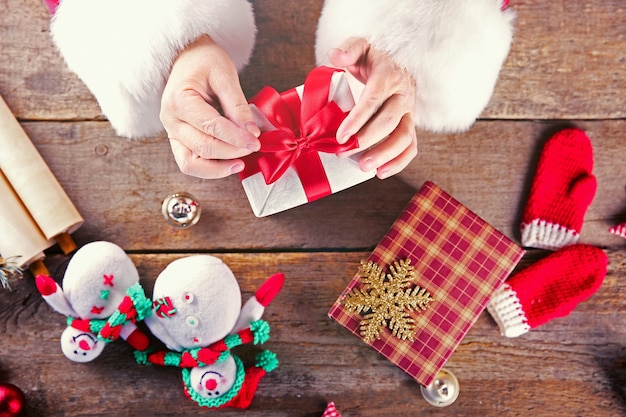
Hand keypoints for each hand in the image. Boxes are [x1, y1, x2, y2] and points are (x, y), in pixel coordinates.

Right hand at [160, 35, 260, 178]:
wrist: (188, 57)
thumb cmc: (204, 61)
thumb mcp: (224, 74)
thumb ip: (237, 104)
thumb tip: (251, 131)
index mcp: (179, 100)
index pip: (210, 126)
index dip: (235, 137)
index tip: (256, 140)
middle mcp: (170, 120)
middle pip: (202, 147)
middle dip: (232, 151)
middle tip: (254, 146)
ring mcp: (171, 132)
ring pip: (192, 163)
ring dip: (218, 168)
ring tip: (241, 163)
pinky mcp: (178, 140)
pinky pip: (191, 163)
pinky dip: (210, 168)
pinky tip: (230, 164)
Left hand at [328, 38, 417, 178]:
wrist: (394, 65)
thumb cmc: (371, 60)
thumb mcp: (359, 48)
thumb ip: (348, 49)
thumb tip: (335, 56)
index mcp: (388, 76)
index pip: (373, 100)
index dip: (357, 120)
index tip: (341, 137)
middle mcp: (403, 94)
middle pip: (389, 121)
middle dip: (367, 140)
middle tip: (345, 153)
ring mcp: (409, 112)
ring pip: (405, 137)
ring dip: (385, 155)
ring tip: (365, 168)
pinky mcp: (410, 126)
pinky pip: (411, 147)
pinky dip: (399, 163)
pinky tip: (381, 173)